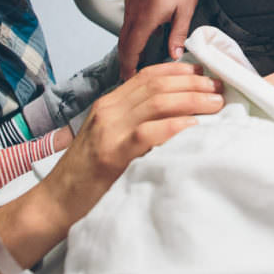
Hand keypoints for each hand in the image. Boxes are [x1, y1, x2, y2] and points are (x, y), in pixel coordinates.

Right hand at [40, 62, 223, 223]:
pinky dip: (174, 126)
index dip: (179, 71)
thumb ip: (135, 121)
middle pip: (157, 85)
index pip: (148, 75)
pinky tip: (193, 127)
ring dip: (192, 100)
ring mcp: (109, 131)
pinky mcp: (112, 154)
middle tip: (218, 88)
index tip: (203, 73)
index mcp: (109, 104)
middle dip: (193, 83)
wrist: (55, 202)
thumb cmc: (87, 174)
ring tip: (215, 104)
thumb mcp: (109, 137)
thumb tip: (177, 113)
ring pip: (157, 103)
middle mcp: (109, 111)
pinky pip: (148, 133)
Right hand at [117, 0, 200, 80]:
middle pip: (123, 41)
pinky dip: (132, 29)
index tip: (128, 77)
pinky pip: (128, 16)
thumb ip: (178, 35)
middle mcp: (133, 10)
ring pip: (124, 29)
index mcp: (146, 17)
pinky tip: (144, 33)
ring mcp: (131, 1)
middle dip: (125, 59)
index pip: (131, 48)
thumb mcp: (185, 10)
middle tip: (130, 73)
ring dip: (128, 44)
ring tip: (137, 57)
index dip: (129, 65)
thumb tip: (173, 55)